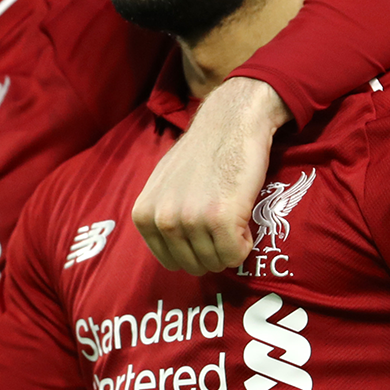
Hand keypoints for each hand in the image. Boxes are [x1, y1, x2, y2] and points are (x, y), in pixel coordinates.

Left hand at [133, 78, 292, 274]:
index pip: (171, 262)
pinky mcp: (220, 219)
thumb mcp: (163, 184)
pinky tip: (243, 215)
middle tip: (224, 221)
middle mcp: (162, 220)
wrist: (230, 123)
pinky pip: (236, 254)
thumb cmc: (202, 153)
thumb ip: (160, 215)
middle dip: (214, 251)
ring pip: (217, 262)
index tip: (206, 228)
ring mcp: (190, 221)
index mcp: (144, 215)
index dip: (194, 249)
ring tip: (234, 213)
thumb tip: (166, 248)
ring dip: (231, 245)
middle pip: (194, 266)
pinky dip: (246, 242)